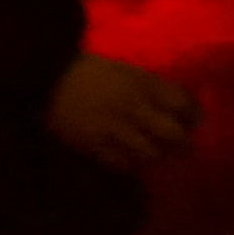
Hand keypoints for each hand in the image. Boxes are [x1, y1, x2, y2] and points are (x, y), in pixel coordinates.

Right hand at [50, 53, 199, 172]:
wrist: (41, 77)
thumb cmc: (85, 71)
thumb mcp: (123, 70)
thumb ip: (150, 88)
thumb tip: (177, 108)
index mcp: (141, 84)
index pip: (183, 105)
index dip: (193, 116)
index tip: (191, 121)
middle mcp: (133, 107)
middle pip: (174, 135)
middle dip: (183, 145)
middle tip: (182, 148)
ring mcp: (113, 128)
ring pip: (151, 154)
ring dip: (157, 156)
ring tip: (153, 154)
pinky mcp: (93, 144)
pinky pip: (123, 164)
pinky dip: (131, 164)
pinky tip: (128, 159)